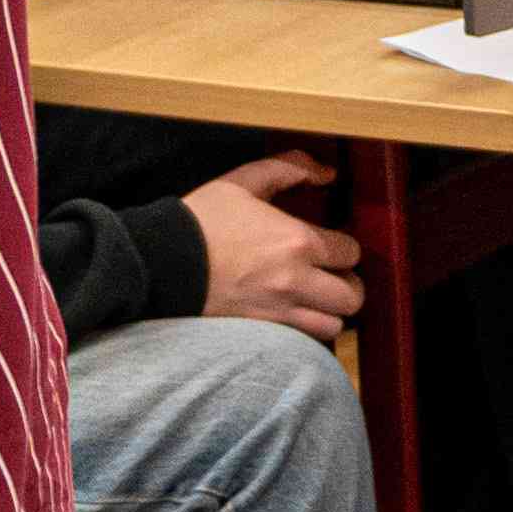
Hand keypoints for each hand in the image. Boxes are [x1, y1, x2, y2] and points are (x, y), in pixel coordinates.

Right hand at [183, 163, 359, 338]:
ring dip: (332, 312)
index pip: (350, 253)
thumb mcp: (243, 181)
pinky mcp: (261, 332)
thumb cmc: (201, 220)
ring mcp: (279, 312)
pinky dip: (308, 332)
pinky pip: (304, 342)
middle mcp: (296, 281)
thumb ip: (289, 169)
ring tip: (318, 300)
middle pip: (352, 296)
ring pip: (333, 325)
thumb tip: (327, 173)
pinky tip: (297, 316)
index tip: (331, 247)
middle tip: (333, 277)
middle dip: (348, 285)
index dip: (344, 249)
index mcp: (297, 242)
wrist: (160, 262)